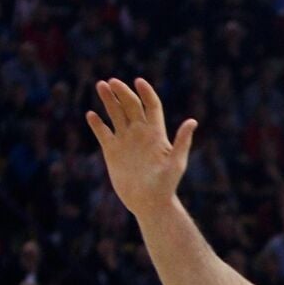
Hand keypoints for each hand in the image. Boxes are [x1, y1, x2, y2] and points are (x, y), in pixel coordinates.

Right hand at [86, 78, 197, 218]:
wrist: (149, 203)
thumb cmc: (166, 185)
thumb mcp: (176, 163)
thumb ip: (182, 141)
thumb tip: (192, 121)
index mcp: (156, 134)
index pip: (151, 106)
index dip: (146, 92)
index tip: (138, 81)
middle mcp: (140, 134)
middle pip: (131, 106)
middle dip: (122, 92)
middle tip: (111, 81)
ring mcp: (125, 141)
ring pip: (116, 115)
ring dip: (108, 100)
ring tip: (100, 86)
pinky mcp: (112, 151)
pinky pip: (103, 133)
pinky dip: (97, 123)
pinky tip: (91, 115)